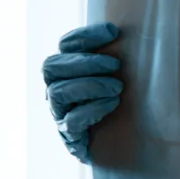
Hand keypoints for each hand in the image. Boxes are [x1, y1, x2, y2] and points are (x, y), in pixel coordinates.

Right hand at [40, 22, 124, 162]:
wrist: (125, 147)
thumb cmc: (125, 104)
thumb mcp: (120, 76)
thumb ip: (117, 57)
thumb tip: (127, 33)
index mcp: (67, 69)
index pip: (65, 45)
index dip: (86, 36)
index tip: (113, 31)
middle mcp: (56, 89)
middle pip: (52, 66)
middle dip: (85, 62)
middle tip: (115, 65)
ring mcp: (60, 113)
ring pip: (58, 92)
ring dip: (89, 85)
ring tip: (117, 88)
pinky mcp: (70, 136)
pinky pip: (71, 120)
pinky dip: (92, 109)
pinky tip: (112, 104)